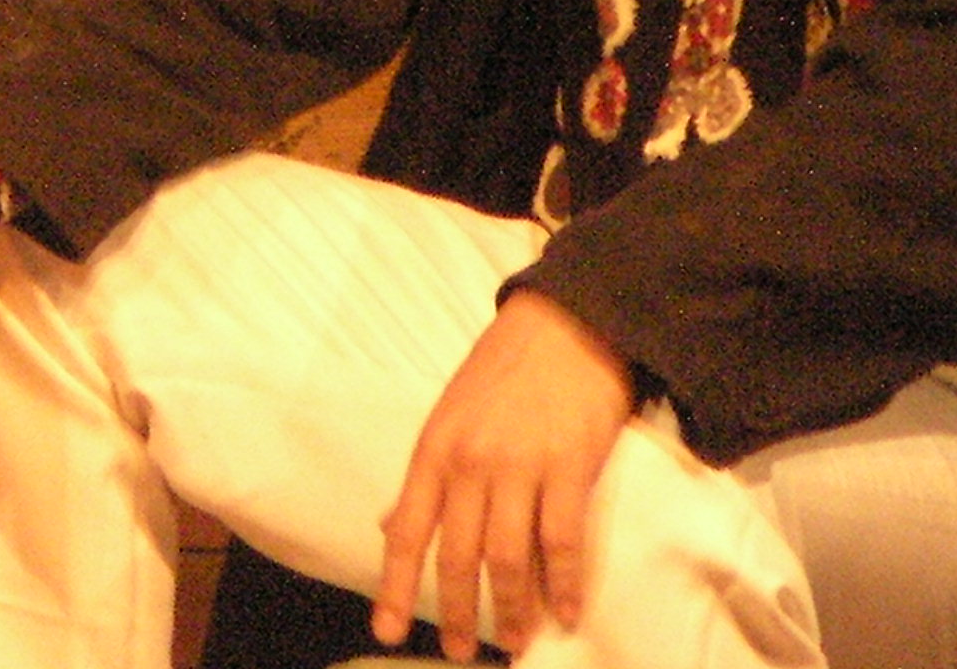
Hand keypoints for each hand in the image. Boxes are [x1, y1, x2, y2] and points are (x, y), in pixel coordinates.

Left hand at [373, 290, 637, 661]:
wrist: (566, 322)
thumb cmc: (504, 368)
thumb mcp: (448, 413)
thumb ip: (425, 475)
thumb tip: (387, 524)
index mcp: (434, 449)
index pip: (406, 529)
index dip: (393, 584)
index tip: (387, 630)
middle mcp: (470, 463)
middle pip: (457, 554)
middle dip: (457, 611)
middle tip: (460, 651)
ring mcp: (520, 466)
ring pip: (508, 557)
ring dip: (512, 608)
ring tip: (517, 642)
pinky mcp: (569, 467)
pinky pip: (562, 542)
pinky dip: (563, 585)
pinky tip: (564, 612)